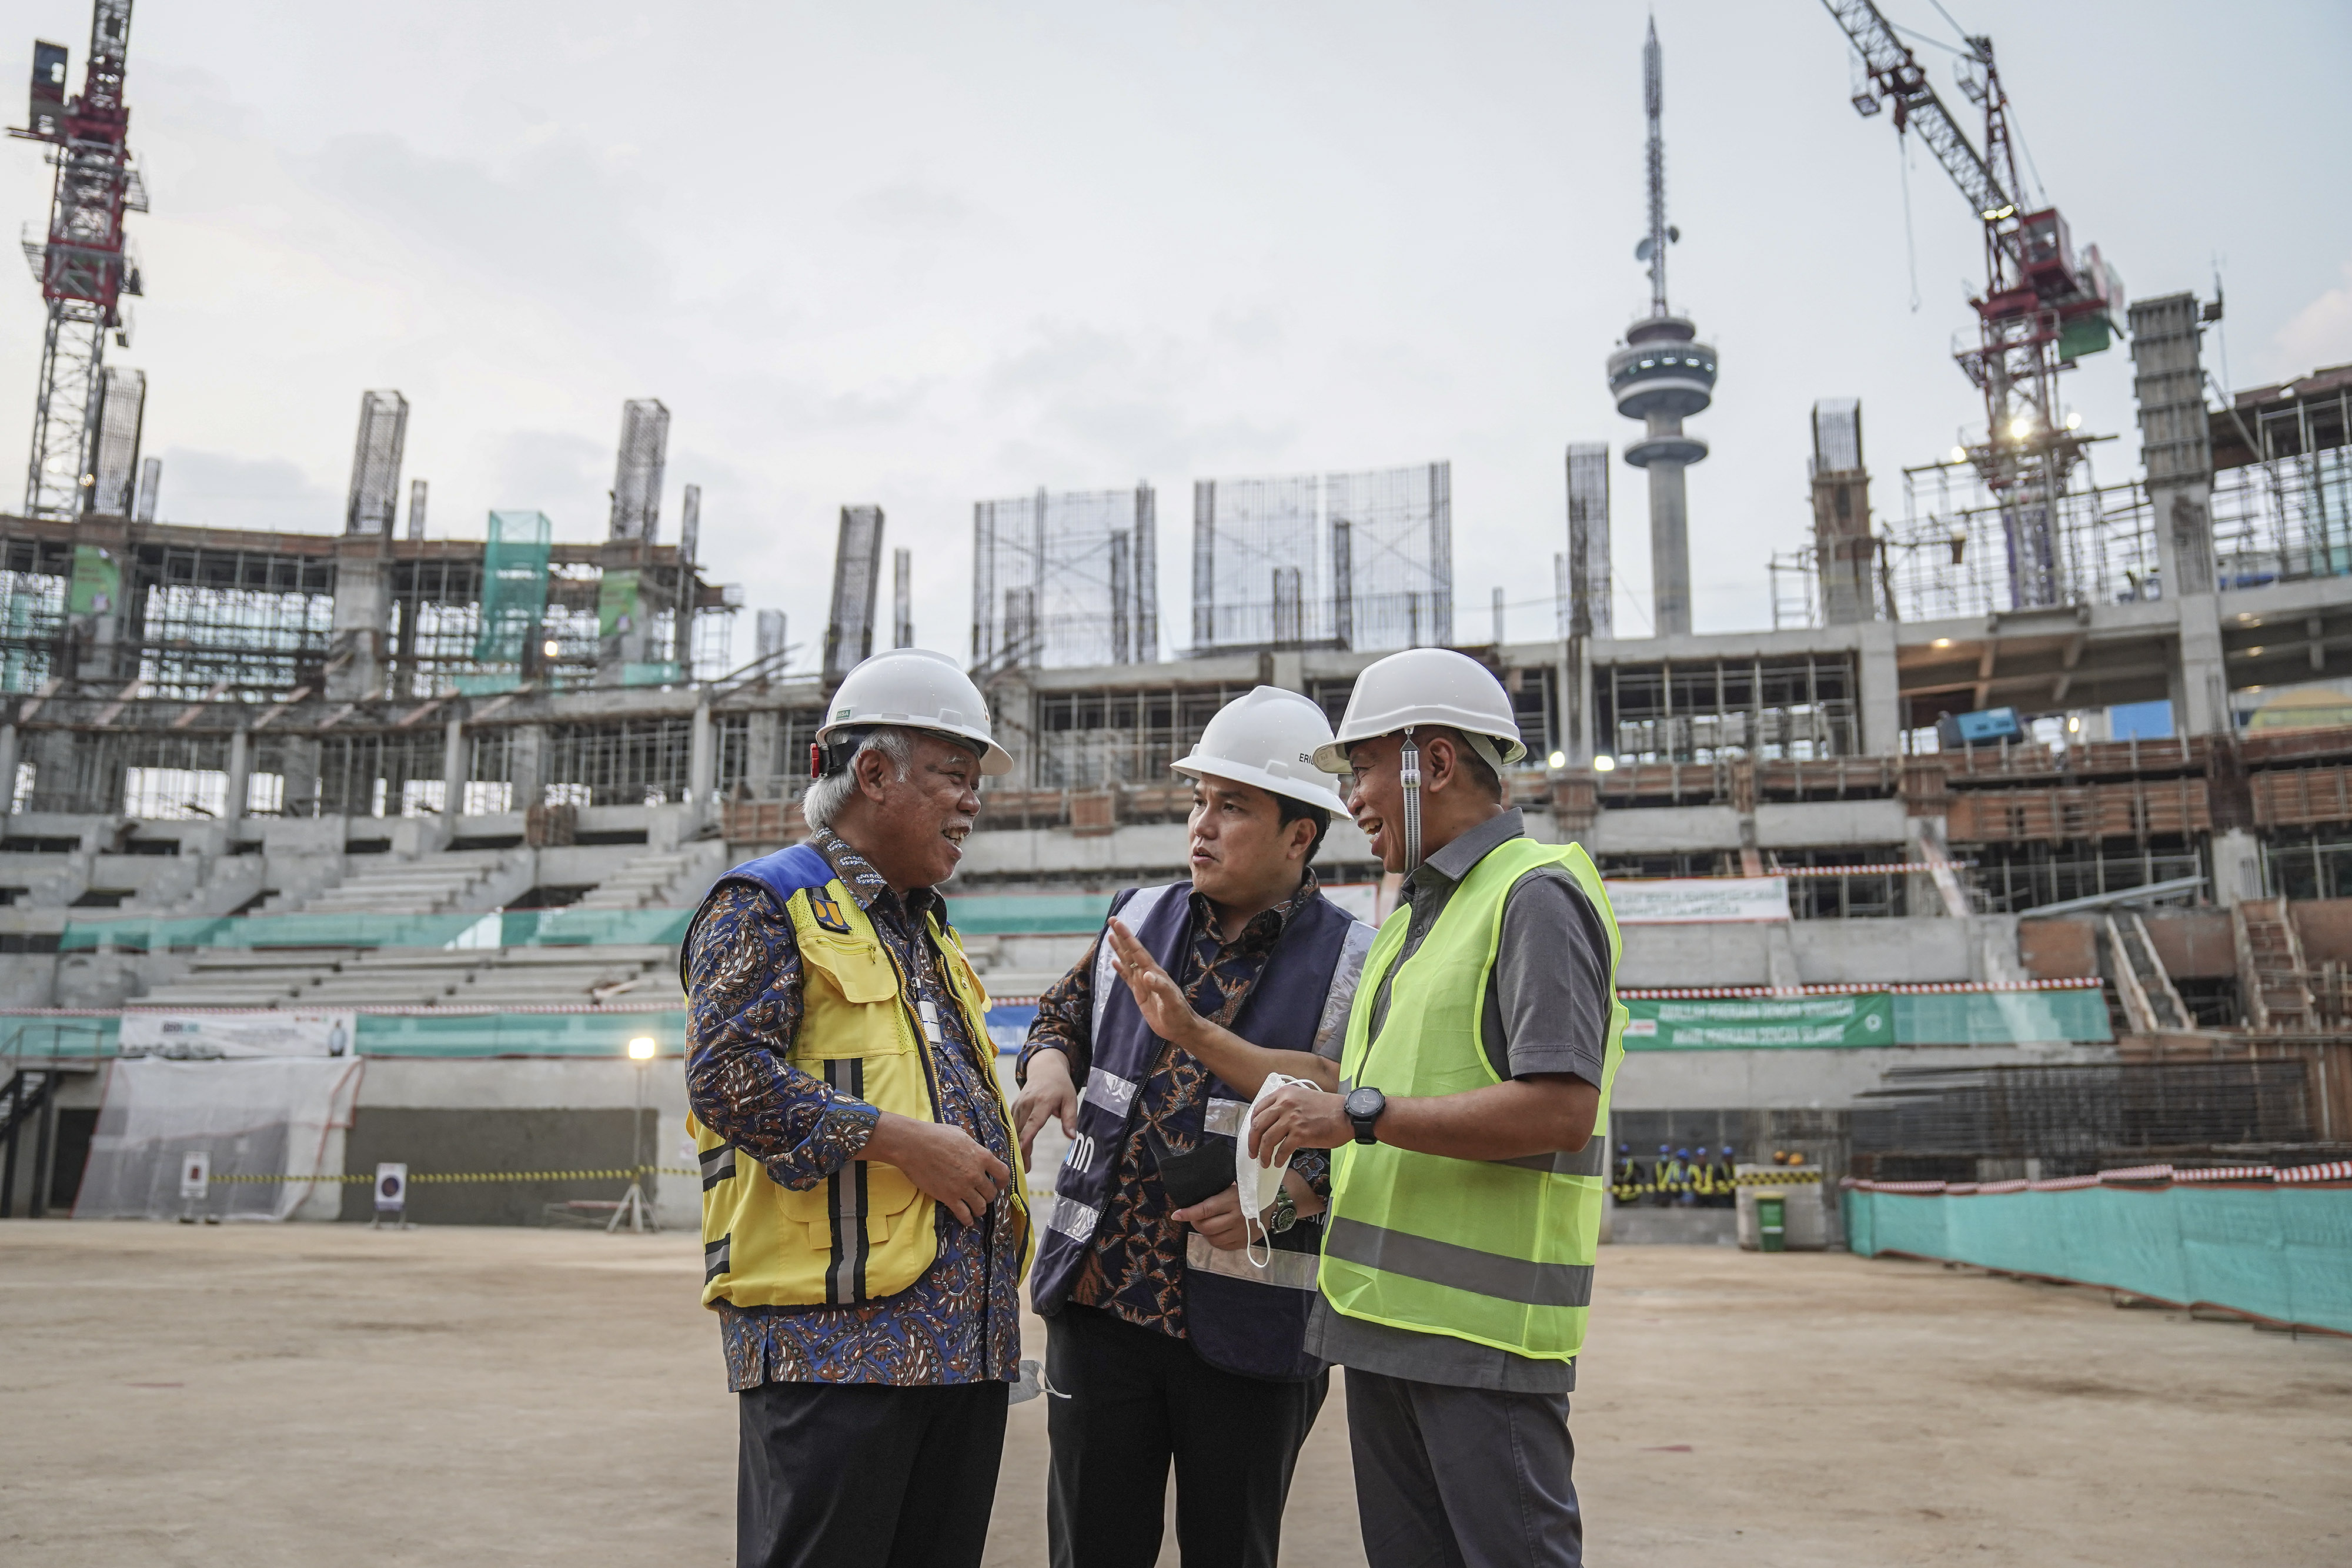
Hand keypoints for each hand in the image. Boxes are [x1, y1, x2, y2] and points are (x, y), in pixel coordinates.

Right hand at [862, 1112, 1010, 1226]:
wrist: (914, 1145)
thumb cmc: (935, 1135)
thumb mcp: (961, 1135)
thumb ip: (972, 1146)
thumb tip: (975, 1151)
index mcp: (982, 1156)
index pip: (1003, 1173)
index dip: (1003, 1182)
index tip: (999, 1184)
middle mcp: (976, 1174)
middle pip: (991, 1193)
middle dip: (988, 1195)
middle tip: (982, 1195)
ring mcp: (963, 1188)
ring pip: (980, 1206)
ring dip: (979, 1209)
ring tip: (975, 1209)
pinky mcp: (949, 1198)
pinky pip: (964, 1215)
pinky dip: (967, 1220)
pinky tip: (967, 1220)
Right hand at [1014, 1049, 1077, 1166]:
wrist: (1045, 1069)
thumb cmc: (1061, 1086)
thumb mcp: (1071, 1099)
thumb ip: (1070, 1119)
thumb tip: (1072, 1137)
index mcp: (1043, 1101)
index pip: (1034, 1121)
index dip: (1027, 1137)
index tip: (1022, 1150)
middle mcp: (1028, 1103)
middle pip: (1021, 1130)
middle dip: (1021, 1150)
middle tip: (1023, 1170)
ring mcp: (1018, 1105)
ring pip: (1014, 1130)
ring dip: (1016, 1147)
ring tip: (1020, 1166)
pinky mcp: (1013, 1107)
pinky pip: (1011, 1125)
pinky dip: (1012, 1138)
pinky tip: (1015, 1152)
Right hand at [1105, 918, 1201, 1046]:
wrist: (1181, 1028)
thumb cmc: (1179, 1015)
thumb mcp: (1171, 1001)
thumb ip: (1160, 987)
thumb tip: (1146, 974)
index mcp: (1155, 972)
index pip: (1138, 951)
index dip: (1127, 937)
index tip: (1118, 923)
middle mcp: (1148, 974)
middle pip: (1131, 951)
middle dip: (1122, 936)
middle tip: (1112, 919)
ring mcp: (1143, 983)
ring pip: (1128, 962)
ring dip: (1119, 949)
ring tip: (1110, 936)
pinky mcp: (1140, 994)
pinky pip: (1127, 978)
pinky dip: (1120, 969)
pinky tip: (1114, 963)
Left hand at [1172, 1183, 1252, 1250]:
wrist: (1274, 1206)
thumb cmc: (1250, 1192)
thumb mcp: (1235, 1186)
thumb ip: (1218, 1192)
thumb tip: (1194, 1197)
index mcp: (1232, 1201)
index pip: (1204, 1210)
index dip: (1188, 1213)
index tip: (1176, 1214)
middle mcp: (1236, 1219)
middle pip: (1205, 1227)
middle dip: (1195, 1222)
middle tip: (1195, 1216)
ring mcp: (1240, 1233)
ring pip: (1212, 1238)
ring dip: (1205, 1232)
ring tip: (1207, 1223)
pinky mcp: (1243, 1243)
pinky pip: (1222, 1246)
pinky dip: (1215, 1239)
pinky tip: (1217, 1231)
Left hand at [1247, 1082, 1352, 1165]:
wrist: (1347, 1114)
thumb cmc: (1328, 1107)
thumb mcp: (1302, 1097)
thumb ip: (1286, 1106)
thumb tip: (1273, 1124)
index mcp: (1284, 1093)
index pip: (1258, 1109)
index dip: (1252, 1125)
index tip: (1253, 1135)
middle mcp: (1285, 1104)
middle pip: (1258, 1125)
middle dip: (1252, 1142)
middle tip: (1253, 1152)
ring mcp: (1292, 1119)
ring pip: (1267, 1139)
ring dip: (1263, 1154)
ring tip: (1264, 1161)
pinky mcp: (1301, 1133)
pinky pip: (1282, 1149)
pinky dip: (1277, 1158)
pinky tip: (1278, 1162)